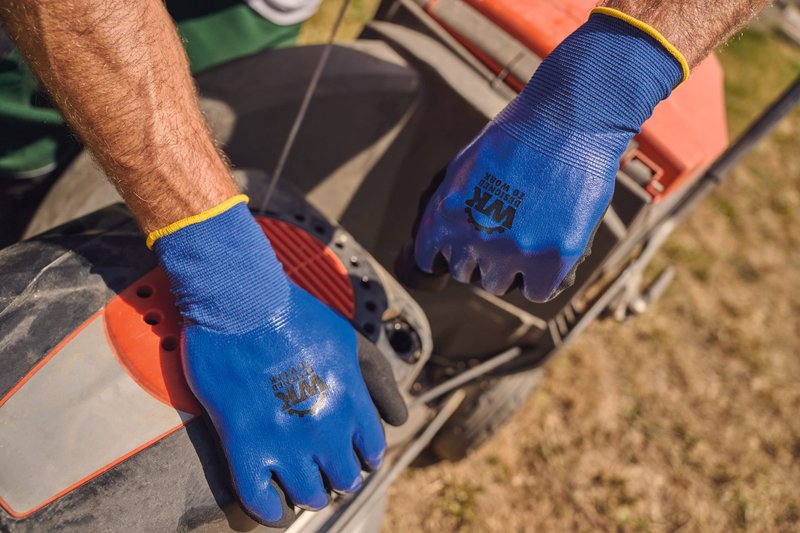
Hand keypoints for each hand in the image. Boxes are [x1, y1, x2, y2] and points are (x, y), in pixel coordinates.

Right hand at [151, 197, 406, 525]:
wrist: (240, 298)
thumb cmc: (294, 314)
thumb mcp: (350, 340)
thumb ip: (378, 381)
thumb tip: (400, 419)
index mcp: (352, 401)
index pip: (371, 452)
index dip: (362, 457)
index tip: (350, 456)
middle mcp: (326, 427)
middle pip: (344, 479)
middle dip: (337, 477)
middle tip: (322, 469)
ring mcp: (285, 439)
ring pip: (308, 496)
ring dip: (307, 494)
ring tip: (297, 484)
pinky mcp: (244, 444)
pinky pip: (260, 500)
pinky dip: (269, 511)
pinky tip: (272, 507)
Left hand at [413, 9, 685, 301]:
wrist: (570, 120)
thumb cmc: (519, 134)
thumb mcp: (464, 166)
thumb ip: (448, 207)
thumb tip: (440, 241)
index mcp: (445, 214)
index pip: (430, 259)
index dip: (449, 251)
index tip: (464, 244)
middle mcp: (473, 237)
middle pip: (465, 273)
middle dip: (479, 257)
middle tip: (504, 233)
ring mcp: (513, 251)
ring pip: (497, 285)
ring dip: (509, 269)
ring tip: (527, 238)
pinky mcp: (552, 260)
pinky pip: (536, 292)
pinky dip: (540, 280)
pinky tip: (546, 256)